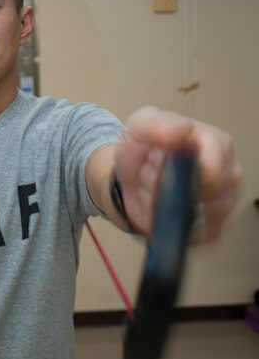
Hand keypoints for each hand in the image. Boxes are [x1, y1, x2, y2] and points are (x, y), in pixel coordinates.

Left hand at [117, 106, 242, 242]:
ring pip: (196, 213)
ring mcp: (223, 203)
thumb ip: (155, 123)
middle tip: (148, 174)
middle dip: (166, 184)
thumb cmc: (143, 151)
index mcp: (216, 143)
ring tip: (151, 190)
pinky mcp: (212, 228)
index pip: (216, 157)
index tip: (157, 161)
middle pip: (206, 189)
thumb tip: (182, 129)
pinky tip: (158, 209)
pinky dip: (168, 224)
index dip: (182, 164)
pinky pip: (193, 234)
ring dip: (162, 205)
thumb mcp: (139, 127)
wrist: (131, 181)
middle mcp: (227, 173)